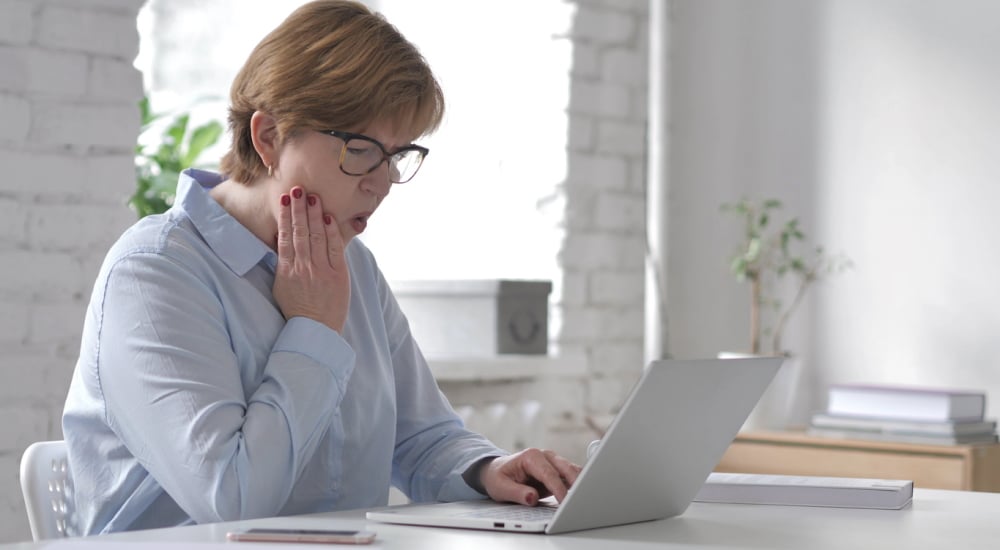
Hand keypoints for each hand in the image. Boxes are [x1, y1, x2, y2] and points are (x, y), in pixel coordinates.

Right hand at [273, 187, 349, 331]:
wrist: (315, 330)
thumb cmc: (297, 309)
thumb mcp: (281, 286)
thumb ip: (282, 264)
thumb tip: (282, 241)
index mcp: (286, 270)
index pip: (285, 237)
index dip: (286, 217)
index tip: (285, 200)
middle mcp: (303, 267)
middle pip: (300, 232)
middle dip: (299, 209)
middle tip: (298, 189)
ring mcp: (320, 270)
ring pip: (316, 236)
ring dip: (314, 214)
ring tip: (312, 197)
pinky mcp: (337, 275)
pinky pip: (334, 248)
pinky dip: (331, 232)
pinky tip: (328, 217)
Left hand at [479, 448, 581, 505]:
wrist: (497, 472)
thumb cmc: (498, 478)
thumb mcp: (500, 488)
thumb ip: (517, 493)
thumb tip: (532, 498)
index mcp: (531, 456)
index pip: (549, 474)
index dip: (558, 489)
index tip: (565, 502)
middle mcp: (545, 456)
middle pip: (566, 468)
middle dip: (576, 483)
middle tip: (581, 500)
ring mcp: (553, 462)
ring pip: (573, 471)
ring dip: (580, 484)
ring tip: (585, 498)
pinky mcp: (558, 471)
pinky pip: (571, 477)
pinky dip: (578, 485)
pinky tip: (581, 496)